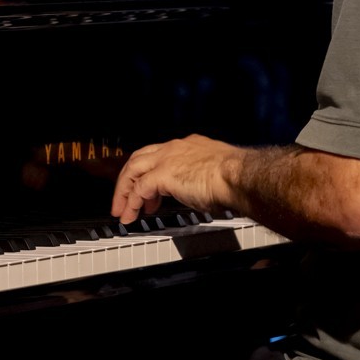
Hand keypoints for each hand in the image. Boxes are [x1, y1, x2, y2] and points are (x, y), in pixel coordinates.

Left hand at [110, 133, 242, 224]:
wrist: (237, 176)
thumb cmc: (234, 177)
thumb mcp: (214, 173)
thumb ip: (200, 179)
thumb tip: (197, 194)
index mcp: (188, 145)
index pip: (158, 154)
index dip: (148, 172)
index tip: (147, 191)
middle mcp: (174, 148)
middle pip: (139, 158)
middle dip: (128, 180)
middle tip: (124, 200)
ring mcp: (167, 158)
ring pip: (133, 169)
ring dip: (124, 192)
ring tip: (122, 211)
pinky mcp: (163, 174)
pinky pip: (139, 188)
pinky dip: (132, 202)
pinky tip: (132, 214)